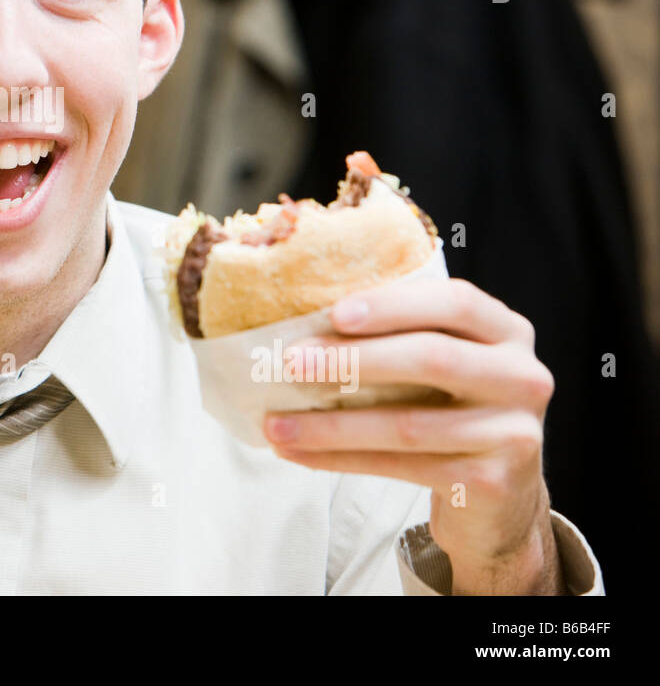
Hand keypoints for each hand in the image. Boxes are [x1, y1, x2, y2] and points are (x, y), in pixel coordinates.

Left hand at [261, 277, 563, 593]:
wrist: (500, 495)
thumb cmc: (452, 408)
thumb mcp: (444, 362)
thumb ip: (400, 336)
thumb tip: (302, 325)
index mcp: (507, 331)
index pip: (455, 302)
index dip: (394, 304)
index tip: (334, 312)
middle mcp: (522, 376)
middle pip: (432, 358)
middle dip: (353, 359)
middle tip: (292, 361)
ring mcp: (513, 432)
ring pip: (408, 424)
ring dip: (331, 424)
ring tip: (275, 423)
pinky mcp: (490, 481)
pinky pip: (401, 467)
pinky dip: (340, 459)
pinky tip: (297, 452)